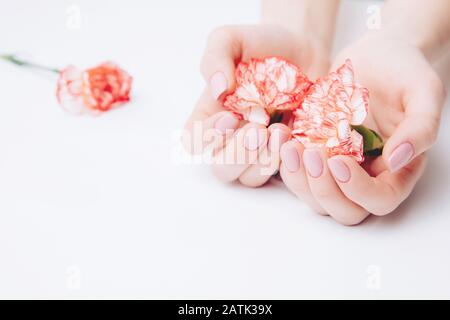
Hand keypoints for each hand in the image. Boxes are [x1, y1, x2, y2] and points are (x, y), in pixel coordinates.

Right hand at [183, 25, 329, 186]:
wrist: (304, 51)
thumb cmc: (262, 45)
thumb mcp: (232, 39)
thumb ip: (215, 56)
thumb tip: (217, 88)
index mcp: (211, 115)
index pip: (193, 142)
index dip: (207, 137)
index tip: (231, 114)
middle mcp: (231, 139)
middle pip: (221, 168)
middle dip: (239, 154)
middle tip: (259, 130)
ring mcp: (258, 151)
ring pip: (249, 177)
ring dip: (264, 159)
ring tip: (281, 130)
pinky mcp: (284, 155)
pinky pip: (279, 174)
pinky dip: (286, 162)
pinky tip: (295, 137)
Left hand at [280, 32, 445, 224]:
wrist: (374, 54)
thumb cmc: (404, 70)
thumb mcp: (423, 92)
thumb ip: (421, 128)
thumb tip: (397, 161)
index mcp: (398, 169)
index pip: (379, 200)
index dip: (357, 190)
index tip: (339, 161)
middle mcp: (366, 174)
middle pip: (344, 209)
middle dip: (323, 189)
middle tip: (311, 154)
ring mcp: (337, 167)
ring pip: (315, 197)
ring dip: (299, 178)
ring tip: (289, 145)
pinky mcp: (315, 153)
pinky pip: (296, 172)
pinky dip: (284, 161)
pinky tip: (280, 136)